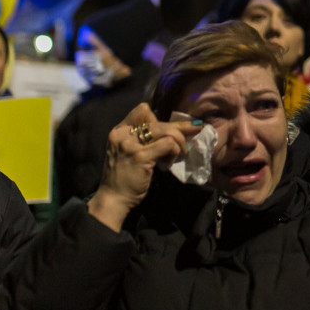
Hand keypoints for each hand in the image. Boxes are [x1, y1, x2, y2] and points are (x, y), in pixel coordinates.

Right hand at [87, 103, 201, 231]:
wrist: (114, 198)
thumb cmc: (125, 177)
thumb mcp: (129, 151)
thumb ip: (143, 139)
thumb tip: (172, 128)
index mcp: (120, 130)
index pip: (143, 111)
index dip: (160, 117)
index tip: (171, 128)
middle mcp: (123, 134)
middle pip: (159, 121)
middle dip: (180, 127)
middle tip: (195, 130)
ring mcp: (131, 144)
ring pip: (167, 130)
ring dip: (179, 142)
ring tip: (179, 154)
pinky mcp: (141, 156)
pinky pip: (168, 144)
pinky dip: (174, 151)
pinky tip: (170, 161)